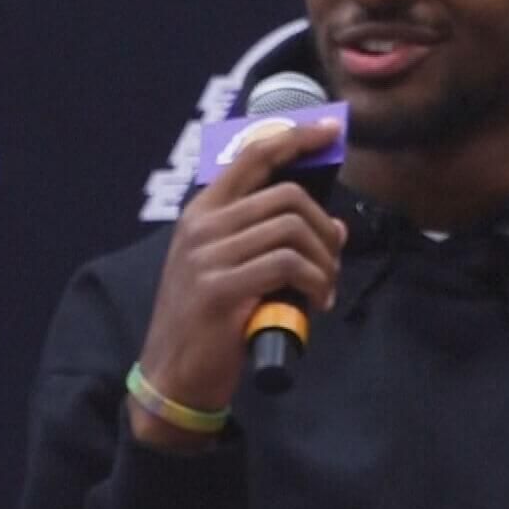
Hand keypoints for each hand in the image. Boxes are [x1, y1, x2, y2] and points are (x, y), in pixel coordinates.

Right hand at [131, 117, 345, 449]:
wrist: (174, 377)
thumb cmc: (208, 322)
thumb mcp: (235, 270)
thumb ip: (274, 242)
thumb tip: (334, 225)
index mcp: (203, 212)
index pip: (252, 156)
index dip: (296, 138)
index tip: (331, 131)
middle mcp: (201, 225)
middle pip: (286, 195)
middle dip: (323, 227)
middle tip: (333, 259)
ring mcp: (207, 255)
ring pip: (291, 229)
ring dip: (324, 260)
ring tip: (323, 287)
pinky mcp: (220, 289)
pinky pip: (287, 265)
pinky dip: (315, 281)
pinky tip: (316, 302)